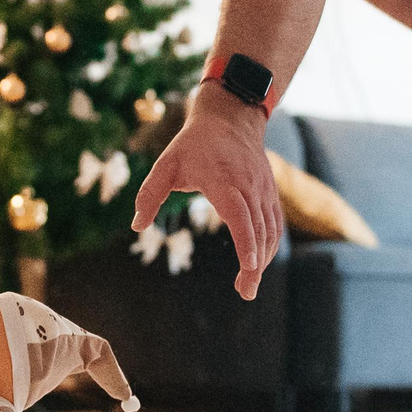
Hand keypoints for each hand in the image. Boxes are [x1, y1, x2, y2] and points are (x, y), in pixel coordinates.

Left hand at [131, 84, 283, 299]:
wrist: (229, 119)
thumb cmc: (194, 144)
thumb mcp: (165, 164)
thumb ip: (149, 195)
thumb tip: (136, 226)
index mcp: (224, 181)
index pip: (240, 215)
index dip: (246, 241)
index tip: (249, 266)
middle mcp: (249, 187)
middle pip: (258, 231)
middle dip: (255, 265)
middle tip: (246, 293)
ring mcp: (263, 190)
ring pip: (270, 230)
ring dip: (264, 260)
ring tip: (248, 286)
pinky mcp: (269, 193)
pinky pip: (275, 223)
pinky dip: (269, 246)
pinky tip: (258, 263)